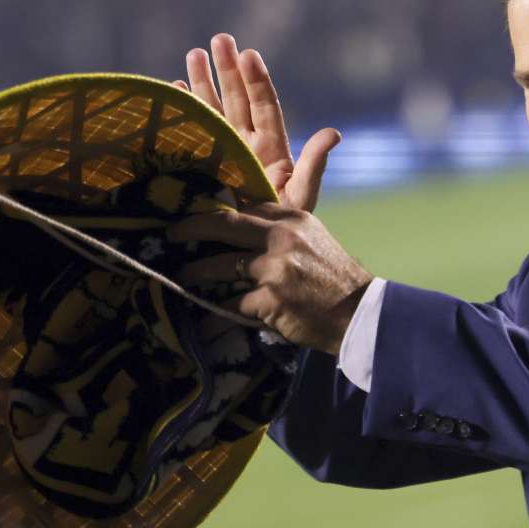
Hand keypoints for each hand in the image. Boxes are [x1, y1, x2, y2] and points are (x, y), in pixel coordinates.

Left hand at [170, 203, 372, 355]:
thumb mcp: (313, 240)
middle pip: (225, 225)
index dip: (217, 210)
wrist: (358, 313)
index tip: (197, 215)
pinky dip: (215, 315)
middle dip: (192, 229)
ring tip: (182, 279)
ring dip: (196, 273)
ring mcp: (275, 268)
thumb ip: (282, 231)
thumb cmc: (334, 279)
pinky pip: (231, 306)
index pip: (247, 205)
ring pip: (221, 266)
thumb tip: (244, 231)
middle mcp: (282, 237)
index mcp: (293, 218)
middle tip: (171, 235)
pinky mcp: (270, 299)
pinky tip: (203, 322)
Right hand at [174, 33, 340, 210]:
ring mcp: (224, 154)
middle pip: (237, 100)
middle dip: (227, 70)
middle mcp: (247, 146)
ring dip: (204, 82)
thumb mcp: (301, 196)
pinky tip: (175, 90)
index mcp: (272, 149)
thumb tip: (334, 133)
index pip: (265, 107)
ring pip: (214, 110)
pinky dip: (185, 111)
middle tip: (220, 38)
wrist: (254, 254)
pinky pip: (192, 132)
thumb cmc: (283, 227)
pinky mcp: (202, 167)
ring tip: (194, 53)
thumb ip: (314, 165)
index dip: (257, 81)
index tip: (249, 54)